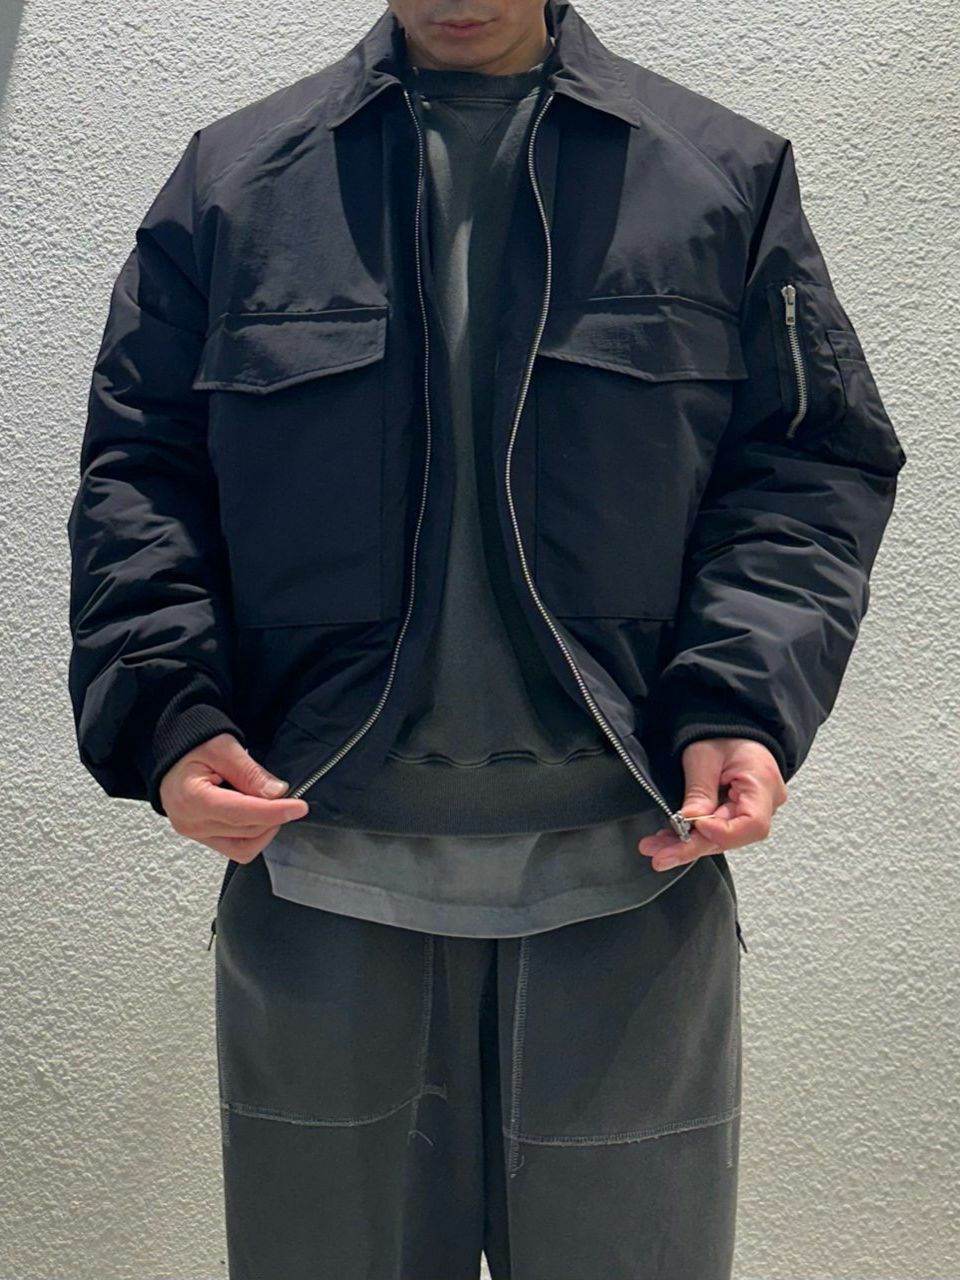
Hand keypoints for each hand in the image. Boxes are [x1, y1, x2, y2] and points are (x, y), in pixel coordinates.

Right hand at [159, 732, 309, 860]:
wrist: (173, 756)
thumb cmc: (192, 747)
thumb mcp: (223, 747)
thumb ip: (250, 772)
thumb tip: (277, 793)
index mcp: (191, 798)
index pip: (240, 813)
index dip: (274, 812)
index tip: (299, 807)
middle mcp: (191, 823)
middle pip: (245, 831)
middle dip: (272, 816)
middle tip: (288, 797)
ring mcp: (196, 834)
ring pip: (244, 846)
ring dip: (265, 828)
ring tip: (270, 805)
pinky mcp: (203, 838)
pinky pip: (236, 848)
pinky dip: (254, 835)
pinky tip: (258, 815)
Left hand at [638, 738, 787, 870]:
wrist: (729, 724)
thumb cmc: (722, 732)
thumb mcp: (704, 755)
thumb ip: (700, 790)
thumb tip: (690, 821)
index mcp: (763, 783)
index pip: (752, 824)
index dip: (721, 833)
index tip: (692, 828)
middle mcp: (765, 802)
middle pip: (732, 836)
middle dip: (693, 847)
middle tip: (661, 856)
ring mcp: (752, 809)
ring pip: (720, 838)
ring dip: (687, 845)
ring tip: (656, 850)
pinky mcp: (737, 811)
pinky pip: (716, 829)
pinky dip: (692, 836)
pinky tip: (668, 842)